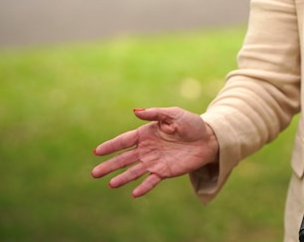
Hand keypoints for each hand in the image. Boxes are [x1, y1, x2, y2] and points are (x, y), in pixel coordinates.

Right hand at [91, 107, 218, 197]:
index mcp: (146, 133)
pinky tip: (134, 193)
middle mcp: (147, 149)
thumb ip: (155, 113)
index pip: (124, 141)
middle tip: (94, 173)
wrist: (209, 139)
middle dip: (109, 165)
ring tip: (111, 184)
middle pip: (124, 158)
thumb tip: (135, 111)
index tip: (96, 152)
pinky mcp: (165, 171)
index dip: (110, 146)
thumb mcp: (174, 114)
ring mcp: (154, 161)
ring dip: (123, 178)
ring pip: (134, 171)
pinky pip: (151, 180)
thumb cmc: (191, 124)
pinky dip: (143, 187)